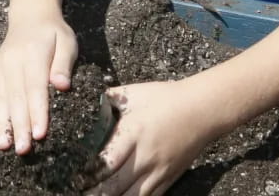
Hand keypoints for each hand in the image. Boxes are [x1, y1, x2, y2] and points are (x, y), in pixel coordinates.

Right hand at [0, 12, 76, 153]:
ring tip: (3, 146)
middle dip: (18, 125)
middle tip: (22, 150)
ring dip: (2, 123)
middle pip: (15, 97)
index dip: (37, 112)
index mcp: (32, 54)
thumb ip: (63, 63)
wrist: (30, 15)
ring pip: (0, 98)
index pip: (35, 87)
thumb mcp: (67, 42)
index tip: (40, 135)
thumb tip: (62, 86)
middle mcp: (12, 61)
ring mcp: (0, 65)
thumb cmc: (54, 33)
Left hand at [86, 80, 213, 195]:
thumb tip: (90, 102)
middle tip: (79, 192)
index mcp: (133, 133)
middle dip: (96, 192)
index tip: (76, 176)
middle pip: (116, 184)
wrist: (202, 110)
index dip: (89, 173)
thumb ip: (109, 100)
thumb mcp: (133, 93)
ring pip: (133, 195)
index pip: (106, 161)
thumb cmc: (166, 98)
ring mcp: (159, 170)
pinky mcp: (170, 178)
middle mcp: (145, 156)